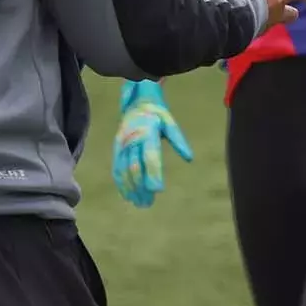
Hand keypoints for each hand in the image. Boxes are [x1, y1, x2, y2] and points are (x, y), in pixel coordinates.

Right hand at [112, 80, 191, 207]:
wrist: (135, 102)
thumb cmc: (156, 114)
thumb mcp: (170, 123)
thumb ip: (179, 141)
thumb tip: (190, 158)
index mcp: (147, 133)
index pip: (150, 157)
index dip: (153, 174)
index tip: (157, 190)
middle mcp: (132, 140)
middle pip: (135, 167)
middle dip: (141, 186)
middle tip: (148, 203)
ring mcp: (122, 145)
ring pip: (124, 170)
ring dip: (131, 188)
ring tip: (140, 203)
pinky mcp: (116, 149)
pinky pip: (116, 168)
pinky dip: (121, 183)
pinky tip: (127, 195)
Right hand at [232, 0, 305, 27]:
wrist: (227, 15)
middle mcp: (276, 13)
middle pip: (290, 15)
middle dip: (291, 12)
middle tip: (293, 11)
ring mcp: (263, 26)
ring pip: (272, 23)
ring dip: (269, 18)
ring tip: (262, 15)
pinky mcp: (248, 35)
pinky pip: (253, 31)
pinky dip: (251, 26)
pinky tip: (243, 24)